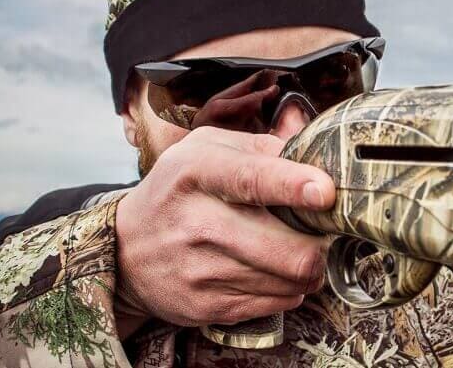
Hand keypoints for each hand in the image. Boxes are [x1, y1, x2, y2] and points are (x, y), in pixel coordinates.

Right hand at [113, 127, 334, 337]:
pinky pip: (275, 302)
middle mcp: (195, 221)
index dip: (292, 185)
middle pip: (283, 247)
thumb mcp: (206, 149)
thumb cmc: (181, 190)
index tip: (325, 191)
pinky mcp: (205, 305)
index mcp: (196, 170)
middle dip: (320, 242)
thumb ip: (260, 146)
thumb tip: (314, 151)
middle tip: (324, 231)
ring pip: (287, 279)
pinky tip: (276, 271)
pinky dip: (289, 288)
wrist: (127, 249)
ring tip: (299, 250)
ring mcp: (199, 269)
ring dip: (309, 266)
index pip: (249, 178)